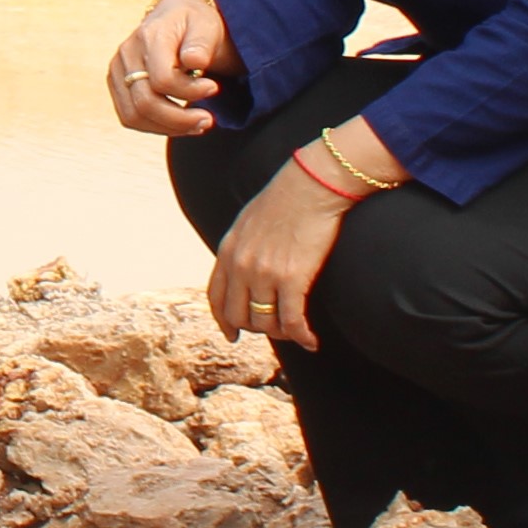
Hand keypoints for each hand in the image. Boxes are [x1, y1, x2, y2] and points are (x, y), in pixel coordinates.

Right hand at [107, 0, 230, 138]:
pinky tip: (180, 123)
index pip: (162, 79)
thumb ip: (201, 43)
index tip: (214, 88)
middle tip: (208, 120)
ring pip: (134, 115)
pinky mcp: (117, 84)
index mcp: (149, 36)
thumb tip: (193, 61)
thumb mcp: (207, 25)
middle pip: (145, 102)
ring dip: (168, 127)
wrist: (175, 17)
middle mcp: (127, 53)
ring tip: (197, 124)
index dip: (190, 92)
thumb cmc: (195, 23)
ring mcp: (118, 70)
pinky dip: (156, 126)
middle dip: (180, 119)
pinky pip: (130, 117)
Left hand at [205, 164, 351, 348]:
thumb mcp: (248, 222)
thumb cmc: (285, 199)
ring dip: (281, 334)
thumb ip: (241, 247)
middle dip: (255, 329)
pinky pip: (291, 321)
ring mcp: (264, 273)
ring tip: (295, 332)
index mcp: (228, 251)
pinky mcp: (292, 278)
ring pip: (265, 323)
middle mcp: (241, 265)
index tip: (232, 335)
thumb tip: (243, 268)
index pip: (216, 298)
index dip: (223, 321)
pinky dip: (302, 336)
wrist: (310, 186)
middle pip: (238, 316)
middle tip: (273, 330)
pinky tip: (311, 341)